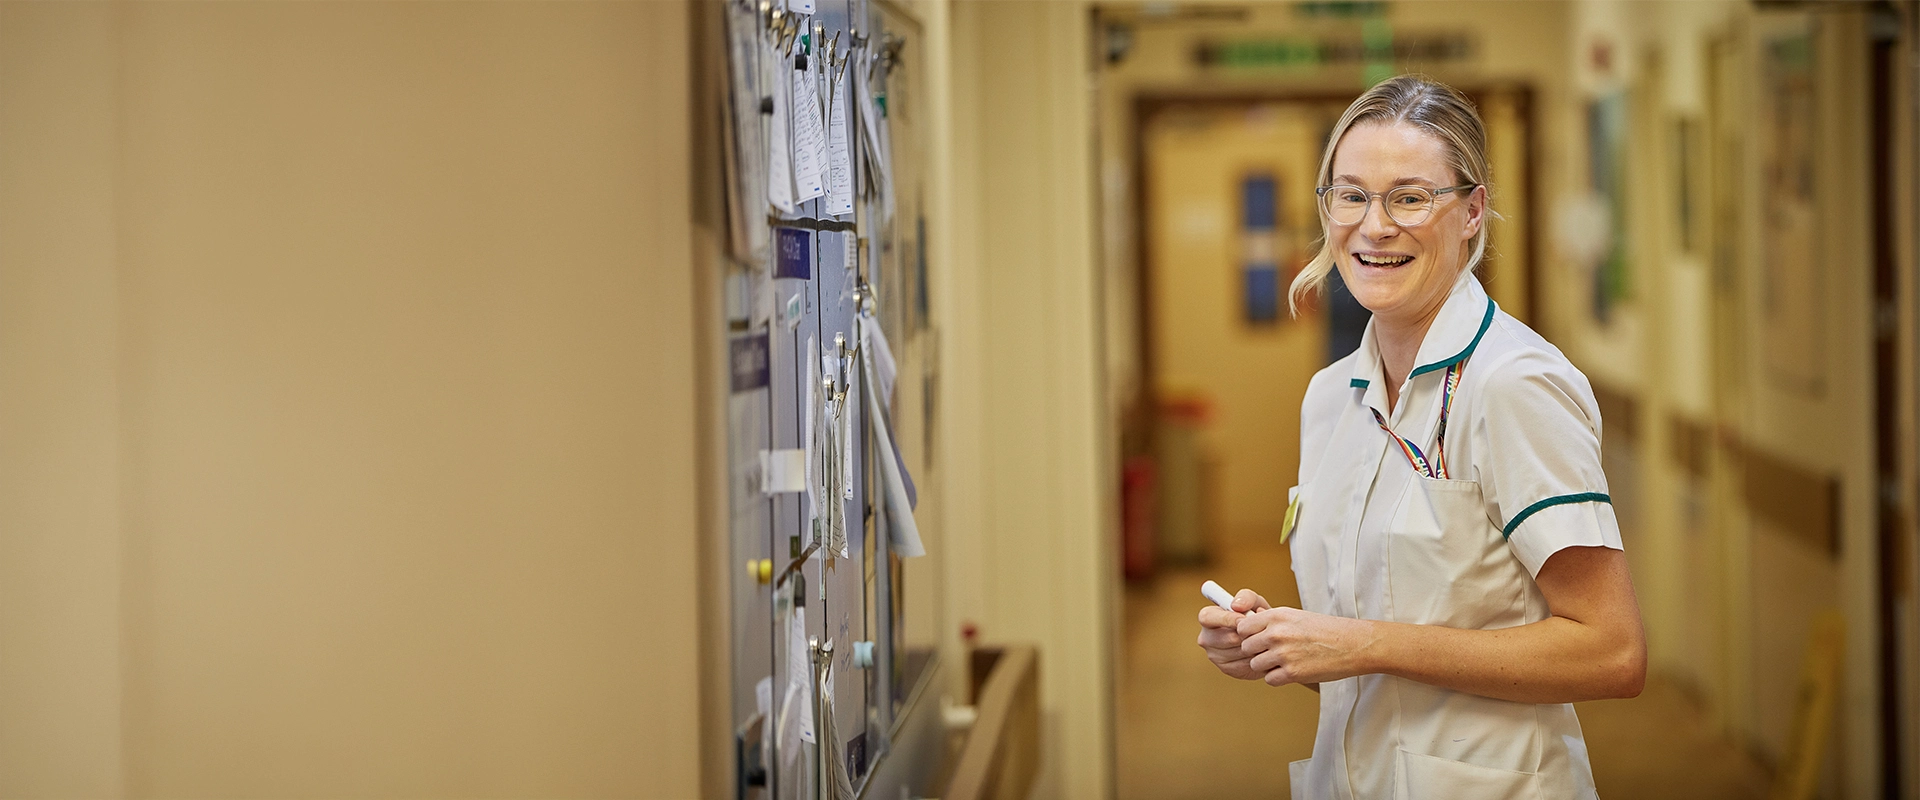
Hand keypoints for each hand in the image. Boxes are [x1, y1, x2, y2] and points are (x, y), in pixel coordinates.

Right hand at [1197, 589, 1269, 679]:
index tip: (1243, 619)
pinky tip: (1261, 651)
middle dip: (1244, 635)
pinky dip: (1255, 658)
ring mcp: (1214, 655)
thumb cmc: (1257, 616)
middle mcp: (1206, 637)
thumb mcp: (1255, 602)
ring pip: (1235, 652)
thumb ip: (1246, 597)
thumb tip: (1236, 606)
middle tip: (1260, 631)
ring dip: (1252, 646)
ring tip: (1263, 640)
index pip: (1207, 617)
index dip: (1225, 619)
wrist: (1268, 639)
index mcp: (1208, 617)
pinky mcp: (1226, 668)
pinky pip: (1243, 664)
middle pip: (1222, 638)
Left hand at [1237, 606, 1376, 686]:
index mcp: (1277, 616)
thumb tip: (1247, 629)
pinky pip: (1269, 679)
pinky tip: (1292, 670)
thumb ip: (1271, 623)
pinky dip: (1278, 678)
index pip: (1242, 627)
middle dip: (1257, 652)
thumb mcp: (1296, 616)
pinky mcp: (1292, 673)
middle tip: (1273, 652)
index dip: (1248, 635)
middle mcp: (1277, 634)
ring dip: (1267, 666)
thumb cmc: (1326, 630)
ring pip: (1255, 664)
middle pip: (1246, 648)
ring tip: (1285, 661)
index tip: (1257, 639)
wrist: (1353, 644)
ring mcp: (1283, 654)